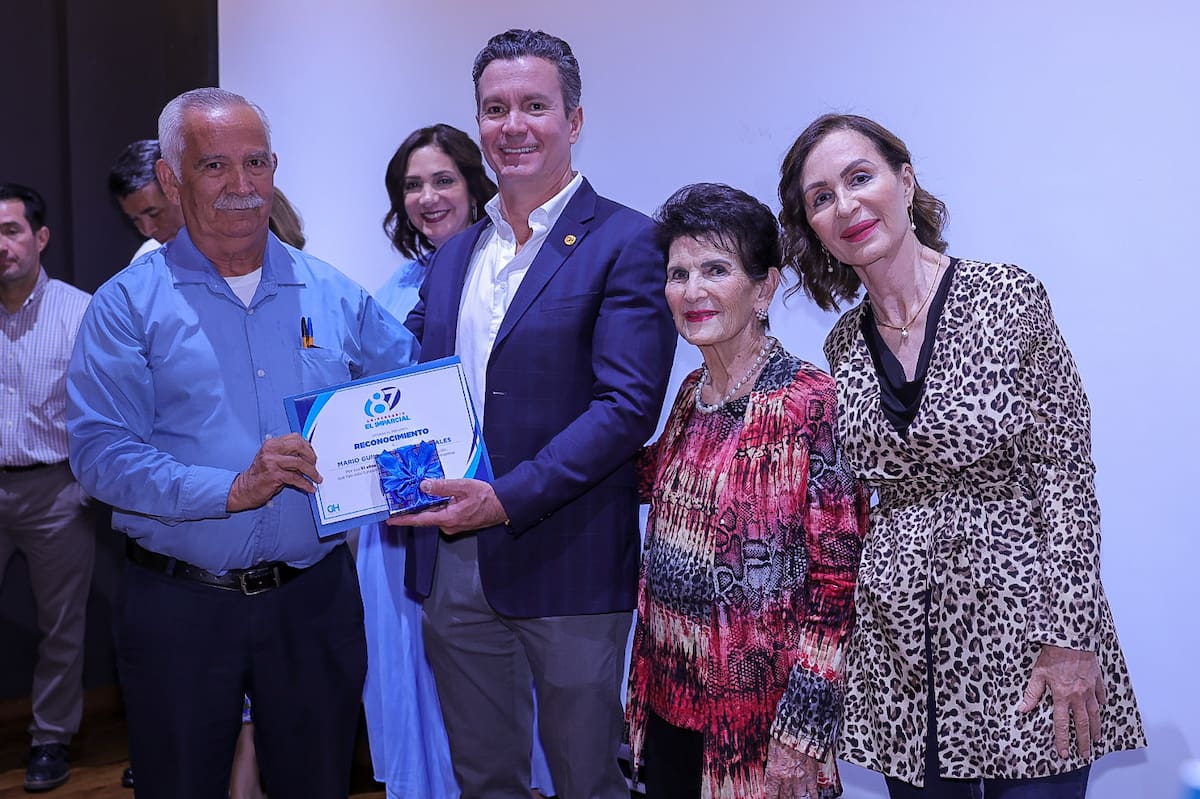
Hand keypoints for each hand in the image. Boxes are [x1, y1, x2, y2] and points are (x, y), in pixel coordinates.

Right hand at [226, 433, 320, 512]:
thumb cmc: (261, 475)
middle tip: (315, 465)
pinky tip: (309, 487)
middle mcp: (271, 450)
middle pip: (299, 446)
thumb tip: (308, 456)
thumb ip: (288, 454)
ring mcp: (272, 462)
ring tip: (317, 478)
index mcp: (271, 443)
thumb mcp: (273, 459)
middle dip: (311, 456)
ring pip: (300, 463)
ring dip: (312, 472)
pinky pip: (295, 478)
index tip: (313, 454)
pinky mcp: (274, 475)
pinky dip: (305, 484)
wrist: (246, 488)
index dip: (307, 446)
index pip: (295, 438)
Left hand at [385, 478, 507, 534]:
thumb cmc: (487, 497)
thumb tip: (424, 486)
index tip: (390, 519)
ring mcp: (453, 525)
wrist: (503, 505)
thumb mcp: (463, 487)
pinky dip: (437, 505)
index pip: (420, 520)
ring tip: (420, 491)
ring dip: (428, 505)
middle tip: (402, 497)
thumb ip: (443, 486)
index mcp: (448, 518)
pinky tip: (437, 496)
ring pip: (435, 514)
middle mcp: (448, 525)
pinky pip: (443, 514)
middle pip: (426, 516)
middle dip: (414, 507)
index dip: (403, 519)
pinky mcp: (458, 522)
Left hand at [762, 739, 819, 798]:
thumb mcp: (771, 753)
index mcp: (774, 773)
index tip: (773, 798)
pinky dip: (812, 797)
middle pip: (785, 797)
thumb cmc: (783, 738)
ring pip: (798, 796)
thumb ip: (772, 767)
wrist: (798, 732)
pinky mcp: (812, 776)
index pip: (771, 794)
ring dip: (796, 797)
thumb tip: (771, 774)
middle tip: (784, 798)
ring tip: (795, 797)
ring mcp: (800, 779)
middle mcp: (787, 779)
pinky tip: (811, 798)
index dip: (772, 798)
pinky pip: (813, 792)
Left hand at [1017, 643, 1105, 758]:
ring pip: (1095, 713)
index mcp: (1062, 696)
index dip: (1062, 740)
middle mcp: (1078, 696)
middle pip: (1082, 724)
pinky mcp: (1097, 680)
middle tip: (1084, 754)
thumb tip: (1022, 709)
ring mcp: (1090, 689)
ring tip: (1096, 739)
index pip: (1061, 724)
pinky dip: (1102, 703)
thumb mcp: (1038, 674)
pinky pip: (1101, 695)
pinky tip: (1102, 709)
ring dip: (1095, 728)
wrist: (1072, 639)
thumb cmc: (1053, 654)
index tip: (1064, 753)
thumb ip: (1032, 693)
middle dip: (1082, 741)